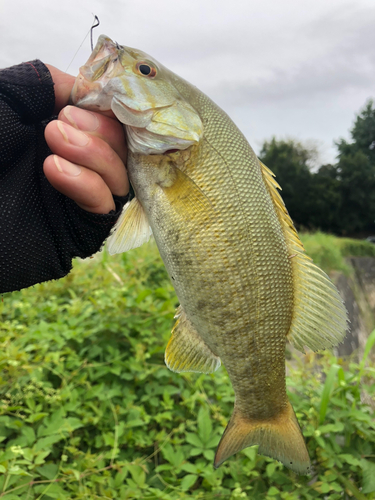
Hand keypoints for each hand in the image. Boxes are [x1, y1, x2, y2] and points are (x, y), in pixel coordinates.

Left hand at [43, 65, 127, 213]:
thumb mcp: (12, 98)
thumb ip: (51, 84)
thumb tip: (91, 90)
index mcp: (68, 131)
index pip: (114, 120)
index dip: (115, 107)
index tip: (97, 97)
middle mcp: (81, 163)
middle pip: (125, 148)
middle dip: (102, 129)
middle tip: (64, 119)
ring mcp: (82, 197)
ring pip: (120, 176)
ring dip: (95, 153)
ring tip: (55, 137)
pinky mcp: (80, 226)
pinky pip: (104, 206)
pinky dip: (87, 184)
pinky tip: (56, 168)